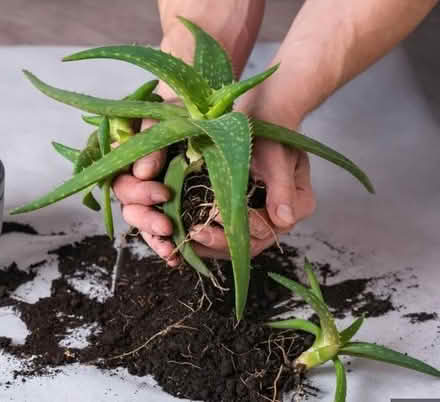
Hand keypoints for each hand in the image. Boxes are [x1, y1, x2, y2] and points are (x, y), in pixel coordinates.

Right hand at [113, 116, 181, 266]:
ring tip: (171, 248)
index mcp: (126, 156)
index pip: (121, 181)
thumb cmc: (181, 110)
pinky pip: (159, 229)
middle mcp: (135, 178)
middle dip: (147, 218)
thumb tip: (142, 172)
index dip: (139, 192)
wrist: (205, 113)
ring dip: (154, 237)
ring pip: (142, 221)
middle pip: (129, 205)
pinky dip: (165, 245)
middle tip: (167, 226)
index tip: (163, 192)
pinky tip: (175, 258)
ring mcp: (150, 194)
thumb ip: (149, 140)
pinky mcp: (167, 206)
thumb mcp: (165, 115)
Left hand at [189, 136, 315, 257]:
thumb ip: (281, 187)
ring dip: (210, 244)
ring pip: (237, 243)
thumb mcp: (276, 156)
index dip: (243, 227)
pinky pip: (226, 233)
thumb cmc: (270, 133)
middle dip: (221, 242)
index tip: (218, 215)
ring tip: (186, 239)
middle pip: (252, 242)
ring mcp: (261, 217)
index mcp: (298, 205)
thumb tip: (285, 219)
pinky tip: (186, 232)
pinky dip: (208, 234)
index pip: (270, 228)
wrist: (260, 119)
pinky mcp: (243, 214)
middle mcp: (280, 217)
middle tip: (195, 233)